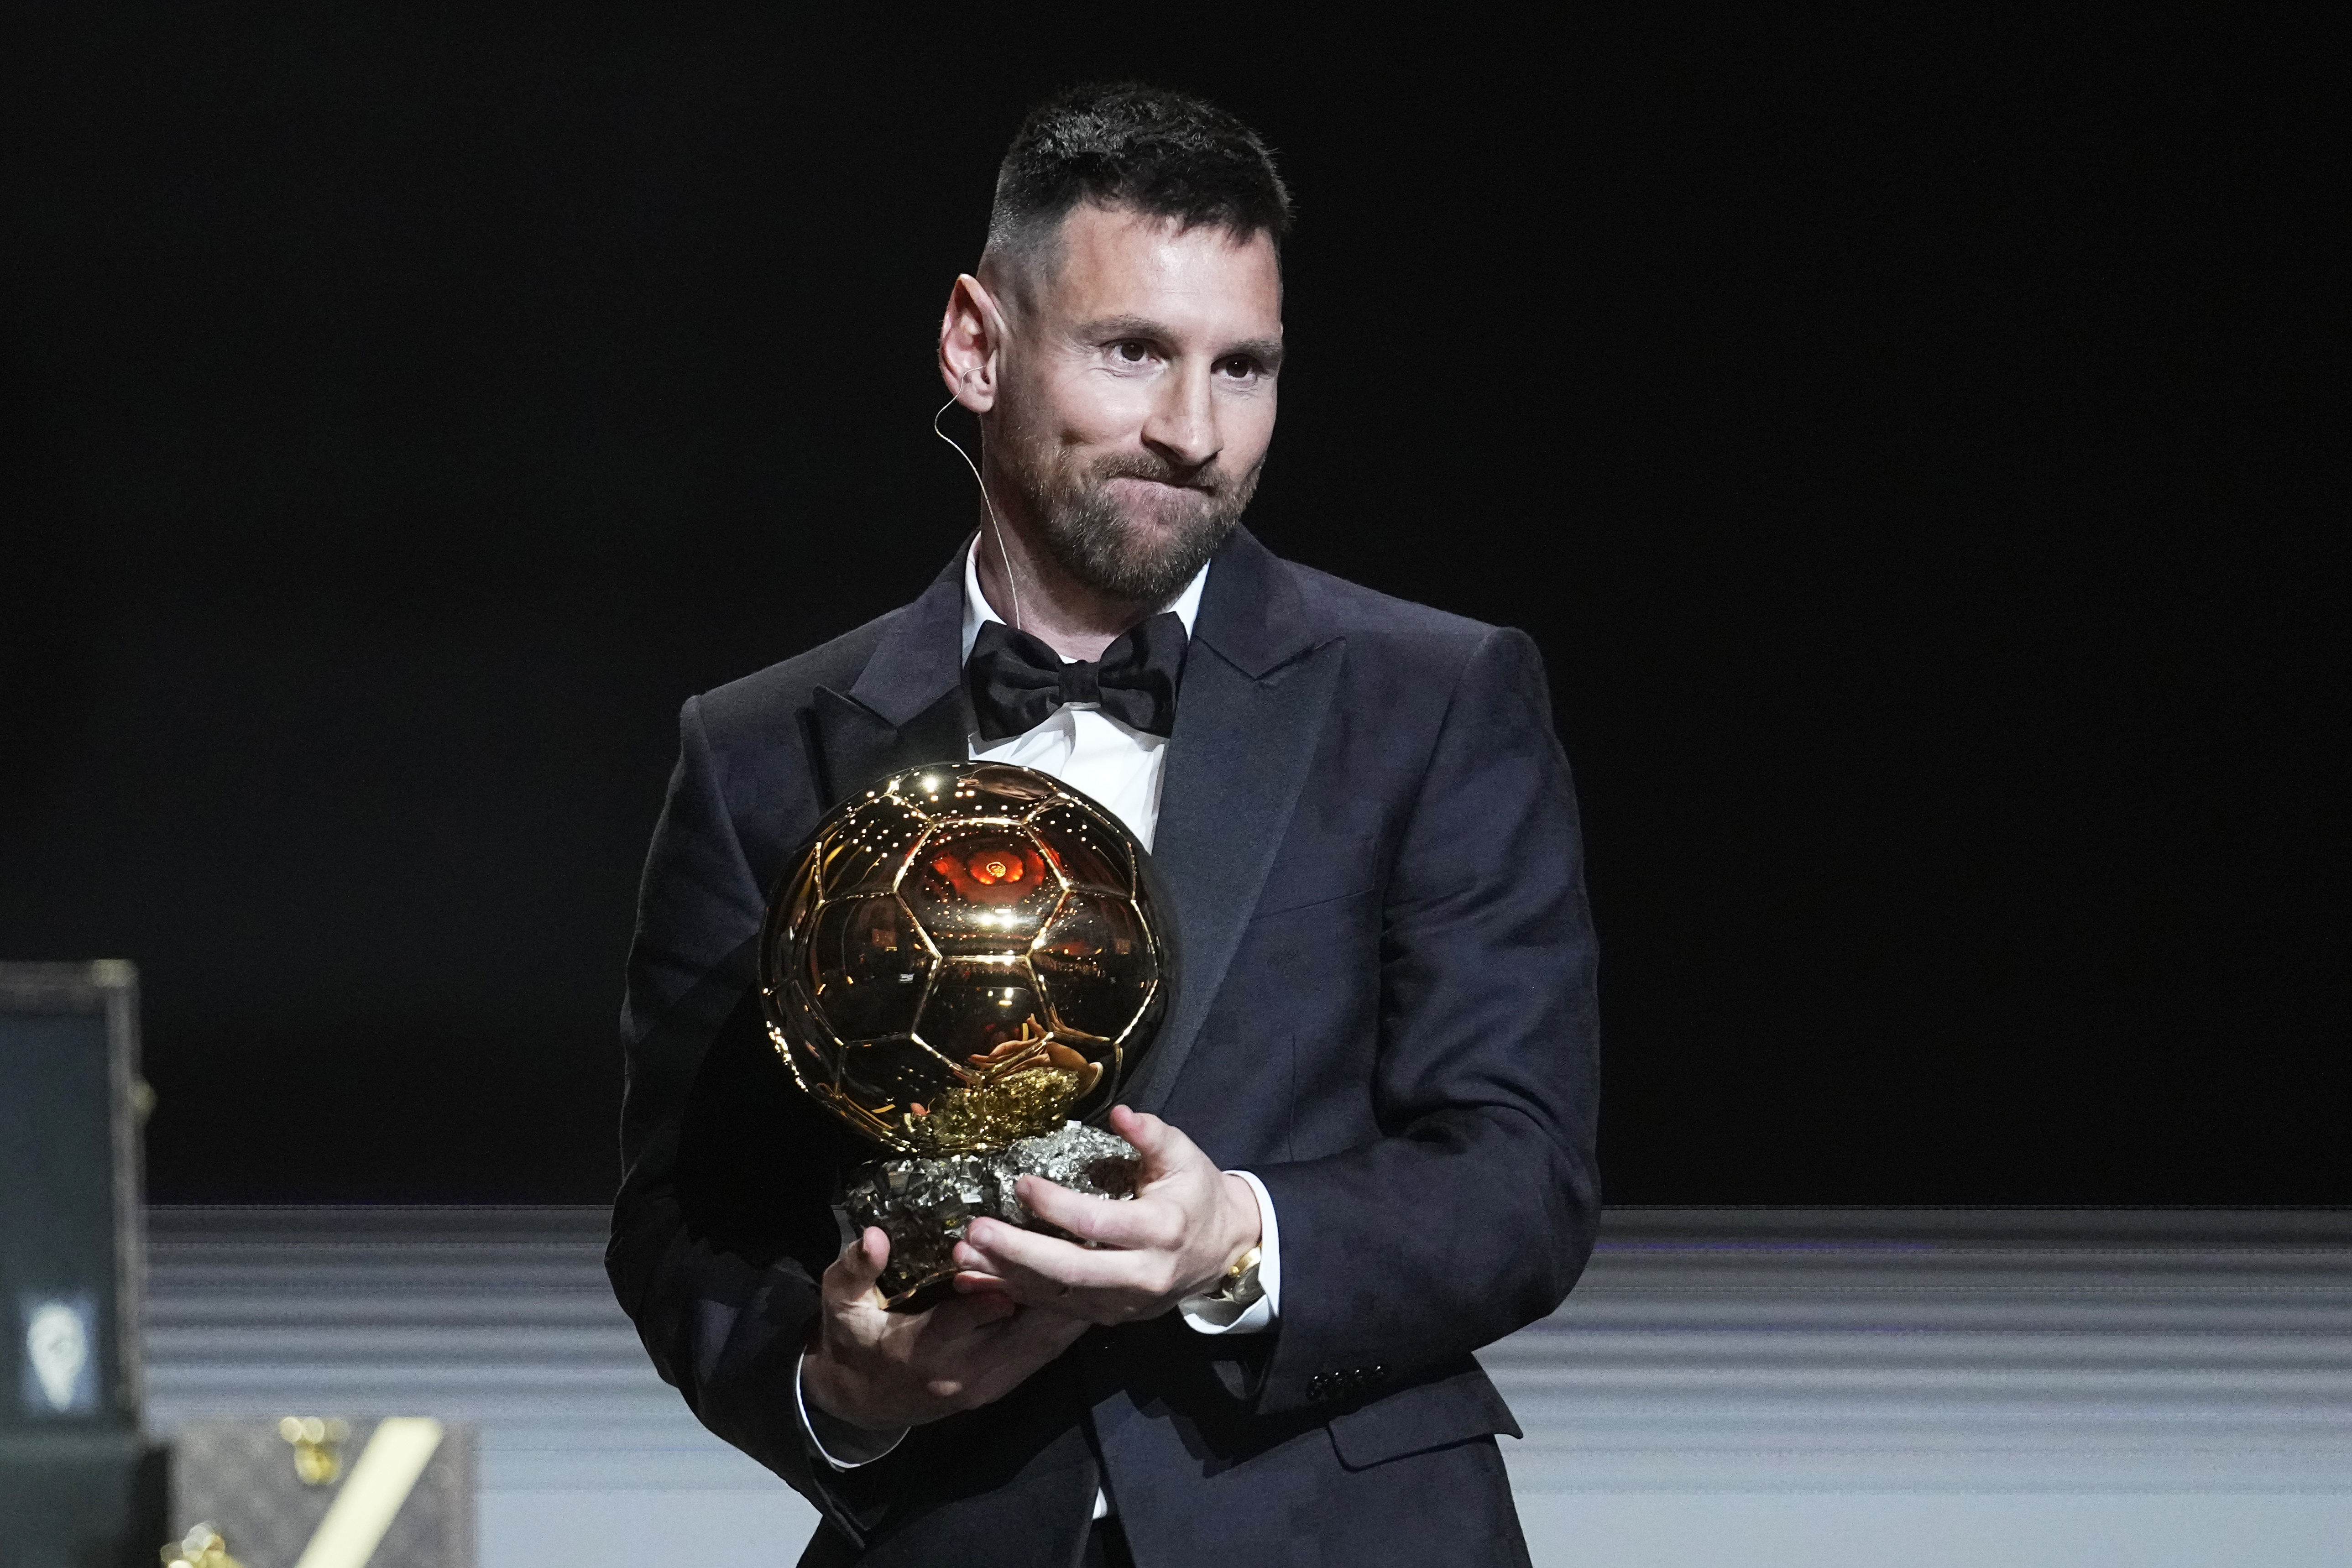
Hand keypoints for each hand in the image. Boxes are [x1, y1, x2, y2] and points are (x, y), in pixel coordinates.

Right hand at [802, 1226, 1089, 1431]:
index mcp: (926, 1350)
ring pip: (1042, 1348)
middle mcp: (965, 1373)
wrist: (859, 1403)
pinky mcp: (1000, 1387)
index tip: (1036, 1237)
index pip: (975, 1313)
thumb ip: (855, 1270)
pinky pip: (1041, 1357)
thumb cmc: (853, 1342)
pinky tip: (1088, 1298)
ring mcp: (987, 1385)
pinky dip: (1063, 1328)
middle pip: (1025, 1332)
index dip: (1005, 1277)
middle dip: (1059, 1292)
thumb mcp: (841, 1304)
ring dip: (1072, 1312)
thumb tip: (873, 1238)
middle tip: (1096, 1248)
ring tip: (1107, 1268)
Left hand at [949, 1105, 1261, 1324]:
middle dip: (1018, 1252)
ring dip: (1007, 1277)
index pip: (1099, 1223)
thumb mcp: (1183, 1156)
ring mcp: (1125, 1302)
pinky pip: (1057, 1310)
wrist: (1223, 1250)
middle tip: (975, 1230)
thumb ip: (1151, 1135)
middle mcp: (1143, 1274)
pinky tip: (979, 1280)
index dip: (1056, 1206)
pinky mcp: (1110, 1315)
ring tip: (963, 1254)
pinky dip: (1016, 1295)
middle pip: (1072, 1270)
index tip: (1021, 1183)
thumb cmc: (1197, 1194)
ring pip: (1059, 1296)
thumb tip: (1120, 1112)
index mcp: (1161, 1230)